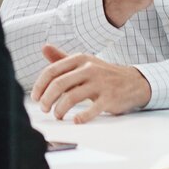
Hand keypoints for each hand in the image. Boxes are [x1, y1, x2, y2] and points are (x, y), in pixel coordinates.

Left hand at [33, 44, 151, 121]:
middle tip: (44, 108)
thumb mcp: (84, 62)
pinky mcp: (109, 98)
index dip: (40, 85)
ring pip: (71, 97)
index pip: (52, 70)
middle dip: (47, 99)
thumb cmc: (103, 74)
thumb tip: (44, 48)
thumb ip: (62, 58)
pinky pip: (92, 109)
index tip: (35, 97)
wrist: (133, 82)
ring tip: (57, 115)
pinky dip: (81, 117)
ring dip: (60, 109)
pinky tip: (76, 121)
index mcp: (80, 59)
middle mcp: (89, 68)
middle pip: (59, 84)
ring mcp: (100, 83)